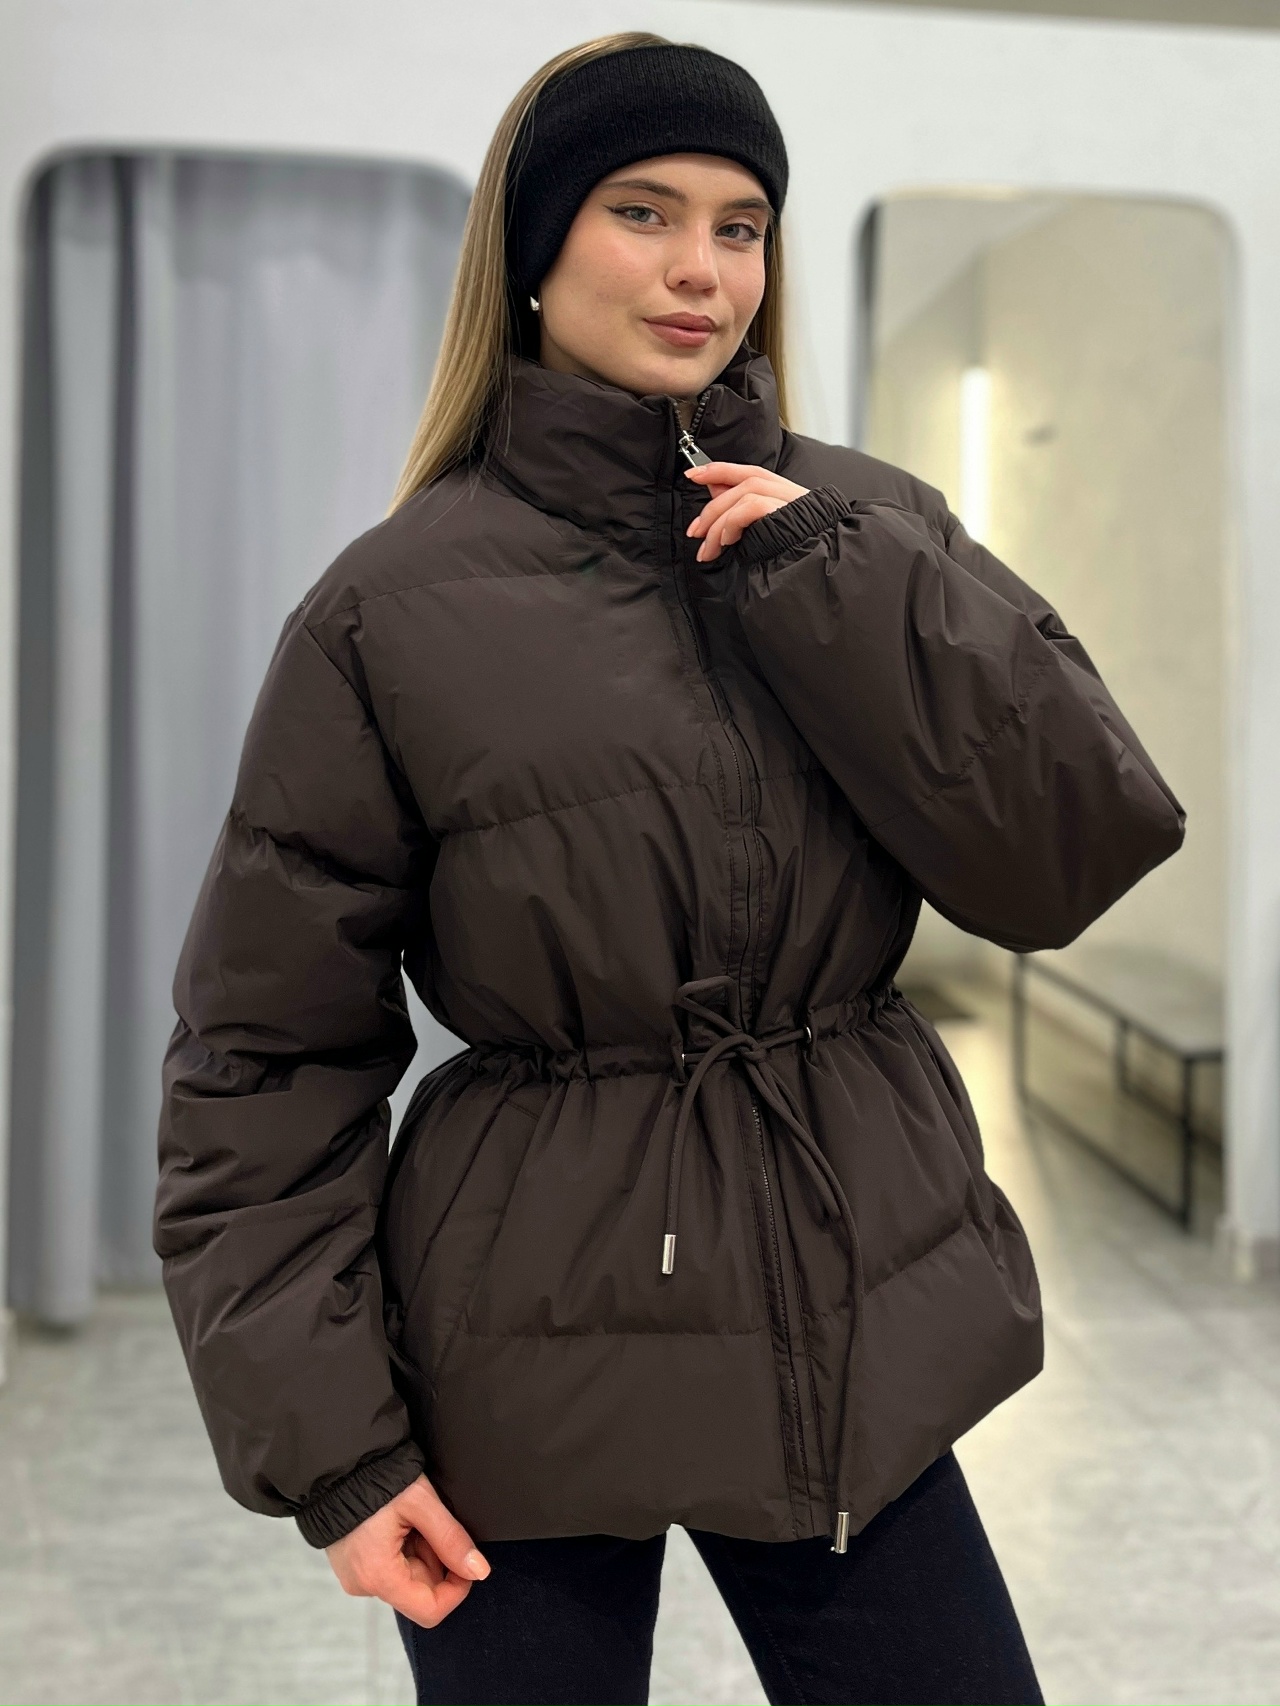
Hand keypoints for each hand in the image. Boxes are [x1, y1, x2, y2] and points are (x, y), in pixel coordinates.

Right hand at [326, 1472, 489, 1628]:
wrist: (338, 1463)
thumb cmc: (375, 1478)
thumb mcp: (420, 1503)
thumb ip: (451, 1539)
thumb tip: (479, 1571)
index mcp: (378, 1576)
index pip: (430, 1611)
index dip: (457, 1590)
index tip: (466, 1560)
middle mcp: (363, 1584)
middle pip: (420, 1591)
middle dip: (436, 1559)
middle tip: (430, 1522)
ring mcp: (356, 1576)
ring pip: (408, 1577)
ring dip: (421, 1551)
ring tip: (412, 1517)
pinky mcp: (354, 1565)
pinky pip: (391, 1568)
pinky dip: (405, 1547)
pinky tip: (399, 1521)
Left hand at [684, 462, 808, 561]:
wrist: (819, 566)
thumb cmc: (792, 554)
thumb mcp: (760, 532)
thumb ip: (739, 510)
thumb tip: (713, 490)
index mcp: (782, 493)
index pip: (747, 472)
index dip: (718, 469)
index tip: (693, 474)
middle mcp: (787, 491)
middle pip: (742, 482)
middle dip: (711, 507)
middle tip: (695, 532)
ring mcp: (790, 500)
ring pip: (743, 494)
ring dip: (718, 522)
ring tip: (709, 549)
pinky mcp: (787, 512)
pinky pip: (751, 506)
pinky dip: (733, 522)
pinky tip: (727, 541)